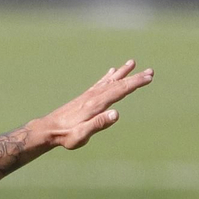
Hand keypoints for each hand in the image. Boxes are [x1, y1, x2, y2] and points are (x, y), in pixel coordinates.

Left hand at [32, 60, 153, 150]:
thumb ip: (98, 124)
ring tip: (132, 63)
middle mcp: (93, 97)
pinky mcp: (84, 98)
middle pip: (117, 84)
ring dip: (122, 73)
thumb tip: (116, 114)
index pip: (120, 91)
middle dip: (134, 78)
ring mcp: (88, 96)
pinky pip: (99, 84)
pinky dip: (108, 77)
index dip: (135, 83)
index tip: (148, 77)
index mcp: (96, 105)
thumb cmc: (65, 136)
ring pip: (109, 81)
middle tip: (150, 71)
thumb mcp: (81, 135)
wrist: (47, 130)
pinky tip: (111, 72)